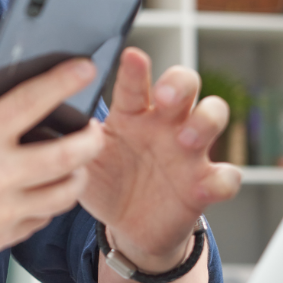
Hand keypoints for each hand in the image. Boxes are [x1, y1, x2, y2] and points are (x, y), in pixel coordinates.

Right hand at [0, 59, 105, 267]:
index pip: (32, 103)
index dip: (64, 81)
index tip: (83, 68)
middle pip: (68, 155)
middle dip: (91, 136)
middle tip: (93, 125)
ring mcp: (1, 211)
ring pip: (65, 192)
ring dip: (78, 171)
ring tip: (75, 158)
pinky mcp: (1, 236)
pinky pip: (43, 217)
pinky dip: (51, 199)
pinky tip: (44, 184)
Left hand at [81, 48, 242, 274]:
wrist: (127, 226)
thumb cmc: (105, 182)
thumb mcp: (84, 161)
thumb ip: (74, 139)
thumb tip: (55, 115)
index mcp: (131, 114)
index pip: (134, 84)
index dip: (135, 70)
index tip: (131, 56)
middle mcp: (164, 124)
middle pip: (185, 84)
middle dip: (179, 83)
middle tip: (164, 97)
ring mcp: (189, 152)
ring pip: (212, 116)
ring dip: (204, 122)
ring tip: (186, 139)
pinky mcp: (205, 184)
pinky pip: (227, 176)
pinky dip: (223, 178)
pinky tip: (206, 185)